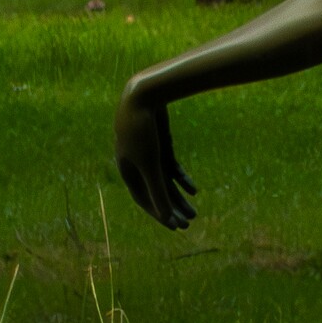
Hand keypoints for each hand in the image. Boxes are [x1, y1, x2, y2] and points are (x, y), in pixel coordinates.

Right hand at [116, 83, 195, 229]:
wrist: (143, 95)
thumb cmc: (142, 131)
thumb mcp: (152, 165)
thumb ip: (158, 192)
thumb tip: (168, 220)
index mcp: (127, 171)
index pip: (144, 200)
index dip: (160, 214)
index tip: (176, 227)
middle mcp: (136, 165)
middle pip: (157, 193)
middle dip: (172, 209)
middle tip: (189, 224)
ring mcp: (149, 154)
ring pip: (166, 182)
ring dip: (179, 197)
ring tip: (194, 213)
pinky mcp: (160, 144)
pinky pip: (172, 167)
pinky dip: (182, 179)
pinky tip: (194, 190)